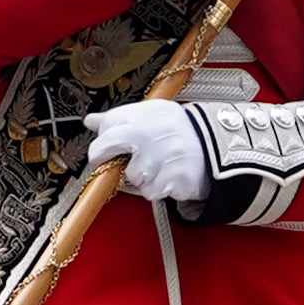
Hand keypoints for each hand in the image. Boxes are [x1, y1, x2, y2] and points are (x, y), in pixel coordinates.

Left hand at [85, 96, 210, 205]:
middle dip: (115, 168)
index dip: (100, 153)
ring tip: (157, 164)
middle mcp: (145, 142)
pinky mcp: (171, 182)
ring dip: (142, 177)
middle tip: (127, 163)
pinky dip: (158, 187)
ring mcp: (159, 164)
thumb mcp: (147, 112)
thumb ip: (116, 118)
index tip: (105, 154)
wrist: (213, 139)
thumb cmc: (175, 126)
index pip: (103, 143)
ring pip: (134, 181)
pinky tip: (168, 173)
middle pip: (114, 168)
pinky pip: (152, 192)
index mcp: (136, 122)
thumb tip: (90, 121)